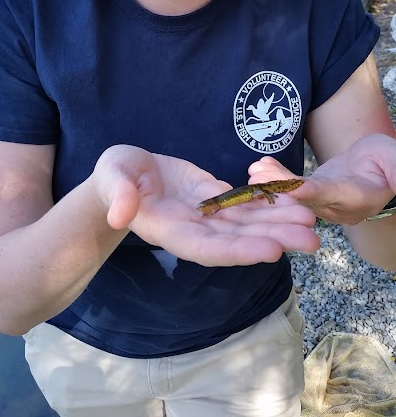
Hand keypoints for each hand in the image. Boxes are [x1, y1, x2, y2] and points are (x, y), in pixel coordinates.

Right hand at [91, 145, 318, 265]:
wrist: (124, 173)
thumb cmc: (114, 175)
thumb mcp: (112, 177)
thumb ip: (119, 195)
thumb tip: (121, 215)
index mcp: (168, 229)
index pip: (206, 247)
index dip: (238, 250)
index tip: (272, 250)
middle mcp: (193, 229)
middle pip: (237, 239)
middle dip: (274, 238)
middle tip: (312, 238)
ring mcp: (206, 215)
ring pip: (247, 223)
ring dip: (279, 223)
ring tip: (312, 221)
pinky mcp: (214, 198)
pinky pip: (244, 203)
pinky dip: (267, 202)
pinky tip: (293, 199)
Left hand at [249, 133, 395, 224]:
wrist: (377, 166)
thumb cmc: (387, 158)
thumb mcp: (394, 159)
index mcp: (359, 198)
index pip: (331, 194)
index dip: (310, 191)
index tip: (290, 186)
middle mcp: (339, 207)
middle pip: (306, 197)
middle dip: (280, 188)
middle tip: (257, 178)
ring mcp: (325, 204)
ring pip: (295, 195)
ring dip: (273, 184)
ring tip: (254, 172)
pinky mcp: (314, 195)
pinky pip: (293, 189)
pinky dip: (276, 177)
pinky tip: (260, 166)